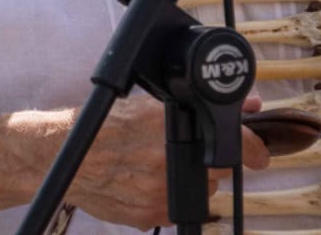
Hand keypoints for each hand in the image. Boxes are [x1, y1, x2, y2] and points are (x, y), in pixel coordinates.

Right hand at [61, 97, 270, 227]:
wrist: (59, 155)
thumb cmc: (100, 126)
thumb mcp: (149, 105)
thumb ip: (201, 106)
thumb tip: (248, 104)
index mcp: (172, 130)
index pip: (239, 147)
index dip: (254, 150)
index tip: (260, 154)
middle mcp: (171, 165)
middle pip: (219, 171)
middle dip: (210, 161)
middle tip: (182, 150)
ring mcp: (162, 195)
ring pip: (201, 193)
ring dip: (189, 180)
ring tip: (157, 166)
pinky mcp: (151, 216)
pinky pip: (176, 209)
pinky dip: (167, 196)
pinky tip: (145, 181)